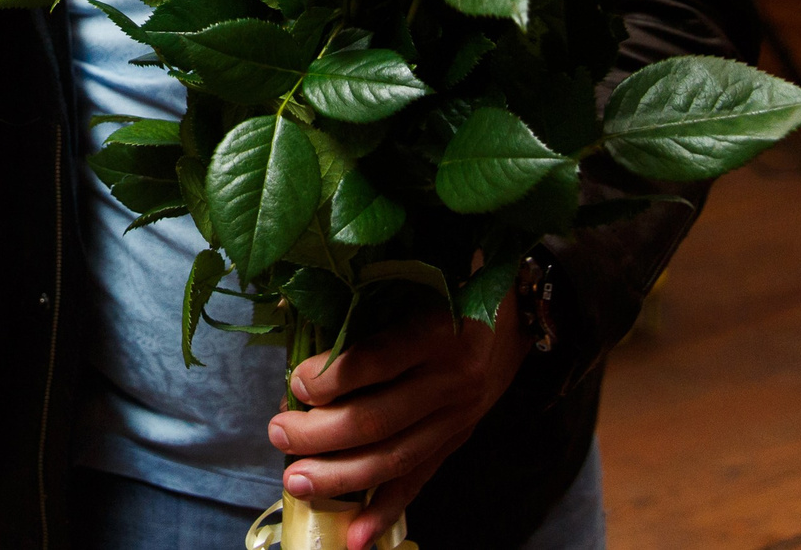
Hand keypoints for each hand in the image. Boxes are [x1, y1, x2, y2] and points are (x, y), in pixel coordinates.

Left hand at [266, 294, 529, 549]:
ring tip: (296, 482)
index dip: (333, 377)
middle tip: (278, 433)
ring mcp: (457, 418)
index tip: (297, 383)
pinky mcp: (457, 441)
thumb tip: (296, 310)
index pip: (378, 361)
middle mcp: (451, 380)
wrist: (522, 314)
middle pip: (378, 419)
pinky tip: (356, 538)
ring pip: (393, 458)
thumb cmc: (455, 283)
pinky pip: (418, 481)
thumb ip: (369, 299)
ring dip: (341, 477)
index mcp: (437, 331)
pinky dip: (385, 511)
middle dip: (321, 434)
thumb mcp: (419, 277)